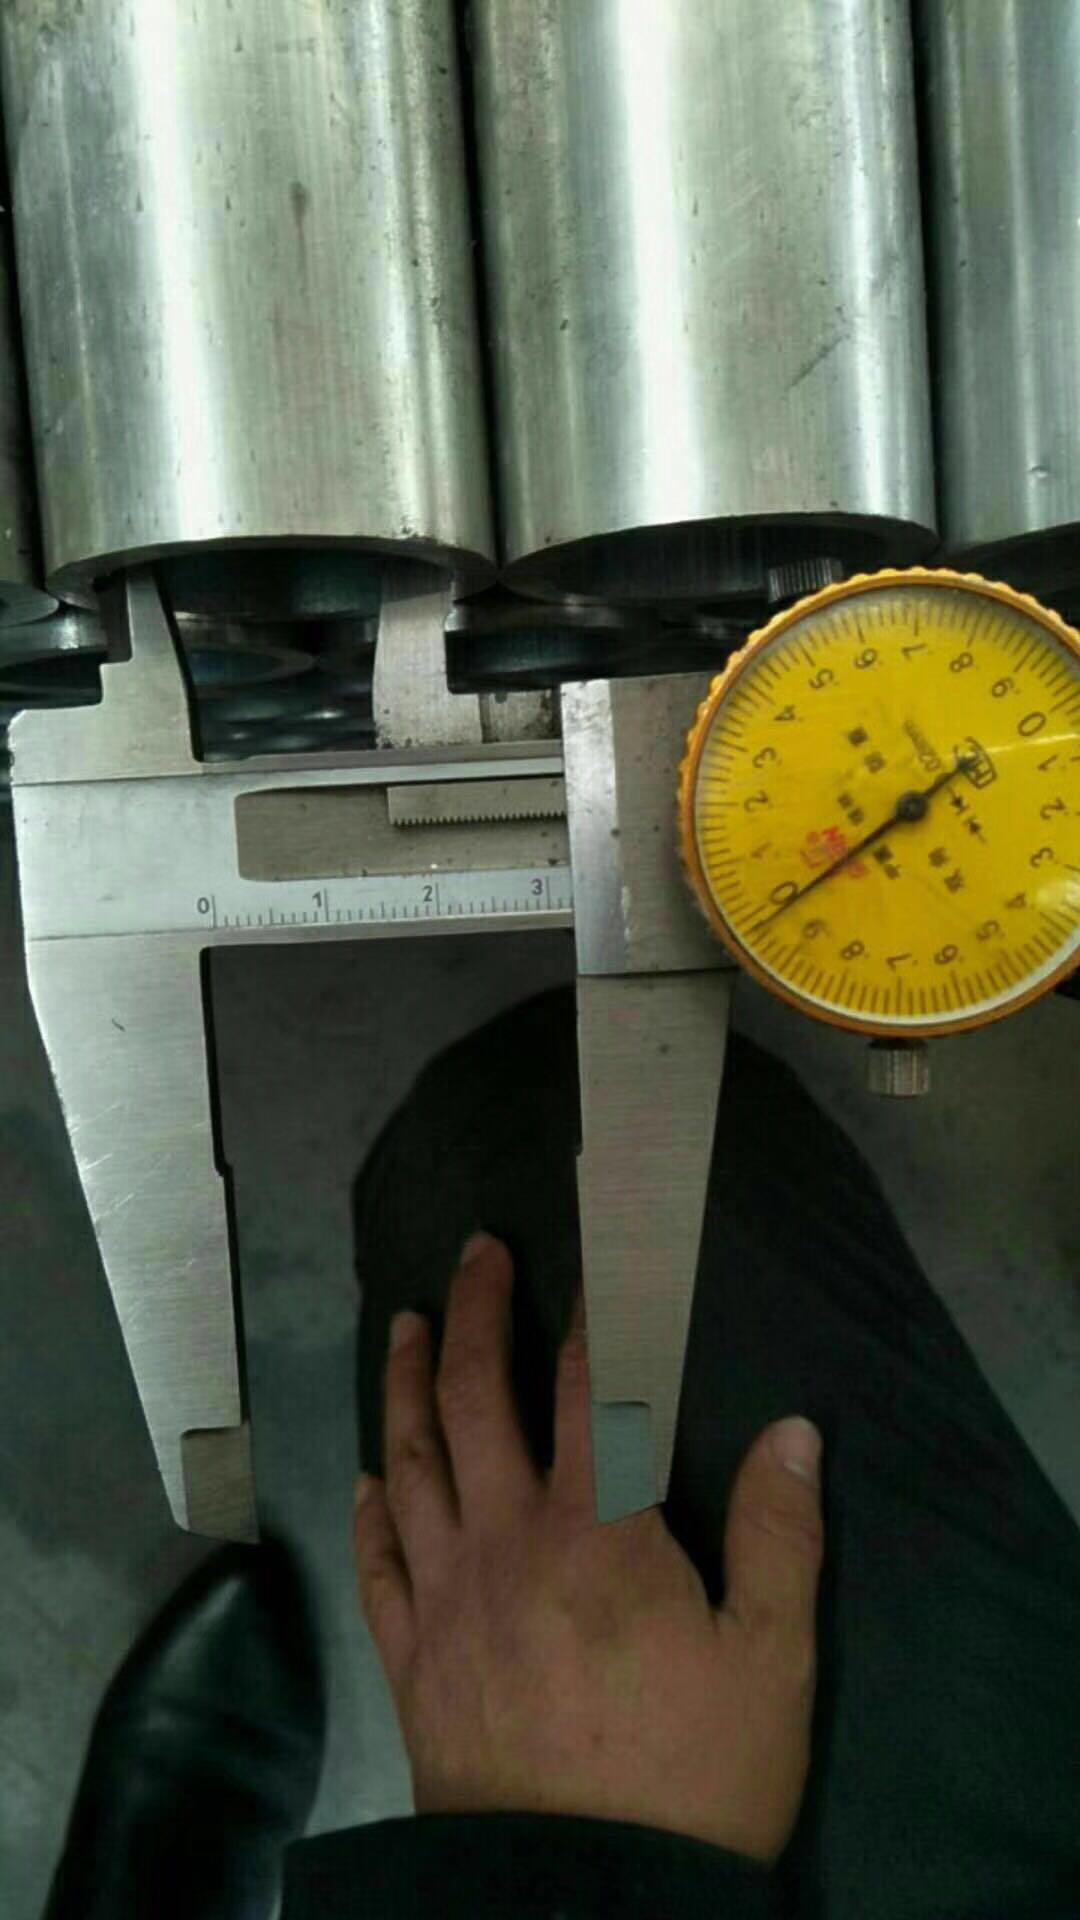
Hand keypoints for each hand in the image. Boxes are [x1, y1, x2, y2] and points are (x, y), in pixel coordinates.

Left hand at [354, 1233, 823, 1864]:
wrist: (588, 1903)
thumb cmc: (692, 1778)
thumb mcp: (771, 1661)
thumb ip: (779, 1537)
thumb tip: (792, 1430)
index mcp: (600, 1531)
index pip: (592, 1384)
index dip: (598, 1304)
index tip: (598, 1244)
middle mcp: (507, 1540)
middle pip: (480, 1399)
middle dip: (479, 1312)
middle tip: (477, 1250)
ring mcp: (446, 1597)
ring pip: (412, 1461)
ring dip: (408, 1383)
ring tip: (409, 1326)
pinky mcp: (410, 1659)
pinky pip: (378, 1560)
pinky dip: (371, 1505)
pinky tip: (368, 1474)